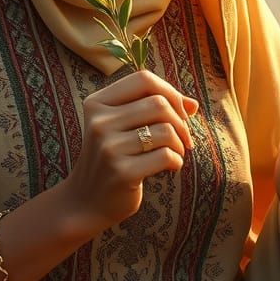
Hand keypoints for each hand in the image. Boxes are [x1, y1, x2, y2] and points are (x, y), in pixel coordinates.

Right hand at [64, 69, 198, 232]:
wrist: (86, 201)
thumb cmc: (113, 158)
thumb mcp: (124, 127)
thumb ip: (155, 109)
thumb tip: (193, 104)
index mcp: (97, 103)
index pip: (143, 79)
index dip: (169, 92)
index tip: (179, 112)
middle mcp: (99, 122)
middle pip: (159, 104)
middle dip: (180, 122)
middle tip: (183, 139)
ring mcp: (108, 147)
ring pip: (166, 130)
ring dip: (180, 144)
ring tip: (175, 154)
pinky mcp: (121, 172)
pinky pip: (166, 156)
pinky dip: (176, 161)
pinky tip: (170, 168)